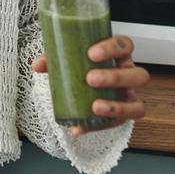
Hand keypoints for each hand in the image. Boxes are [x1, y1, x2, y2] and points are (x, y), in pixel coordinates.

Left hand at [31, 34, 149, 137]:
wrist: (89, 86)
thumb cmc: (84, 67)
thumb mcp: (71, 59)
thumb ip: (54, 59)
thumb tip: (37, 65)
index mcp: (119, 55)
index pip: (125, 45)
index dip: (112, 48)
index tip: (91, 53)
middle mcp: (130, 75)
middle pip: (137, 75)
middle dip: (115, 77)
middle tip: (90, 79)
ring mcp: (130, 97)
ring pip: (137, 104)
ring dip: (116, 106)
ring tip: (95, 107)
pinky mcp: (124, 116)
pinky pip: (119, 124)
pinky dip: (97, 127)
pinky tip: (79, 128)